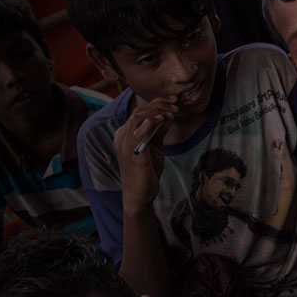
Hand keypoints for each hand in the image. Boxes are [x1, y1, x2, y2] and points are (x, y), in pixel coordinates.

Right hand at [112, 95, 178, 215]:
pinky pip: (139, 132)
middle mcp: (121, 137)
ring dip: (157, 111)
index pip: (138, 112)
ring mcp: (125, 145)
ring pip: (137, 117)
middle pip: (138, 111)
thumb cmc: (146, 172)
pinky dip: (151, 122)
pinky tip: (163, 118)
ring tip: (172, 110)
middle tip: (175, 103)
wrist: (140, 195)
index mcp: (124, 135)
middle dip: (158, 104)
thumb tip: (167, 117)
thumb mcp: (154, 148)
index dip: (155, 104)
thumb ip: (158, 132)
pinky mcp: (133, 153)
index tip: (172, 101)